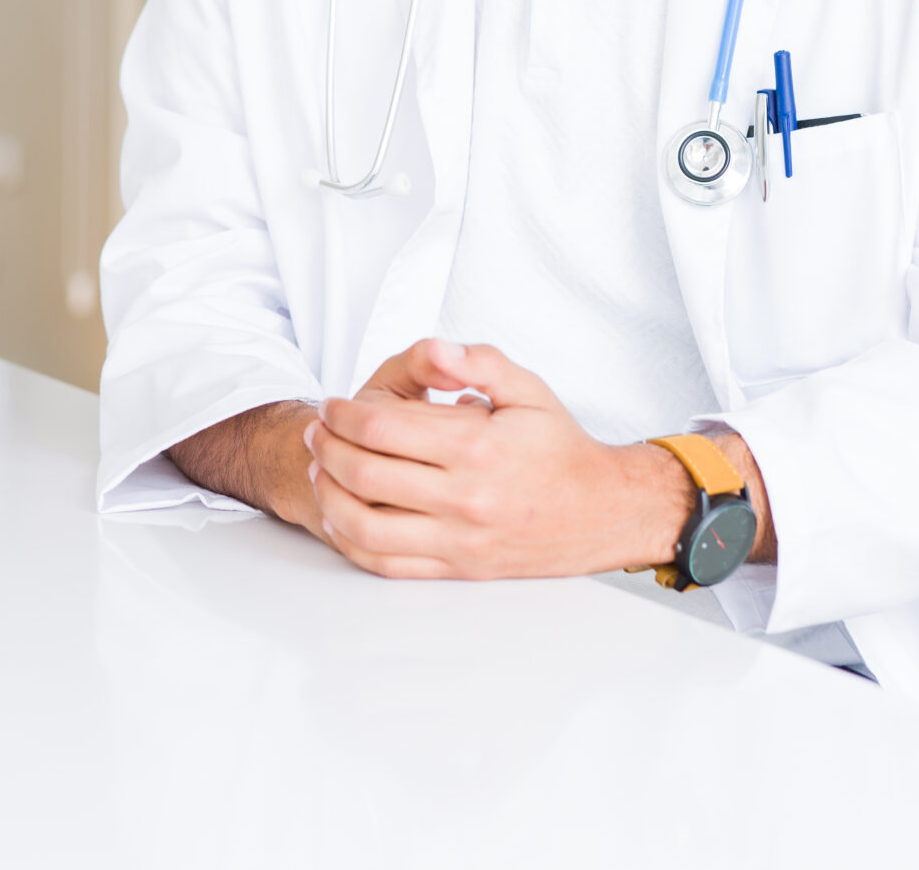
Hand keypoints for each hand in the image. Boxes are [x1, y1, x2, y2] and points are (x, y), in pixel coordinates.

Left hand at [301, 339, 698, 579]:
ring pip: (366, 525)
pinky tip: (340, 516)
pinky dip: (351, 542)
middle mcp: (464, 497)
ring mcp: (458, 539)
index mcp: (477, 447)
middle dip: (327, 447)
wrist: (601, 511)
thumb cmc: (559, 448)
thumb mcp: (529, 389)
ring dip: (328, 494)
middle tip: (317, 430)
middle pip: (364, 473)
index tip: (333, 404)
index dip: (344, 412)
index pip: (382, 428)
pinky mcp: (457, 568)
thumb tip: (437, 350)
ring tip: (320, 469)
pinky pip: (386, 564)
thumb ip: (480, 362)